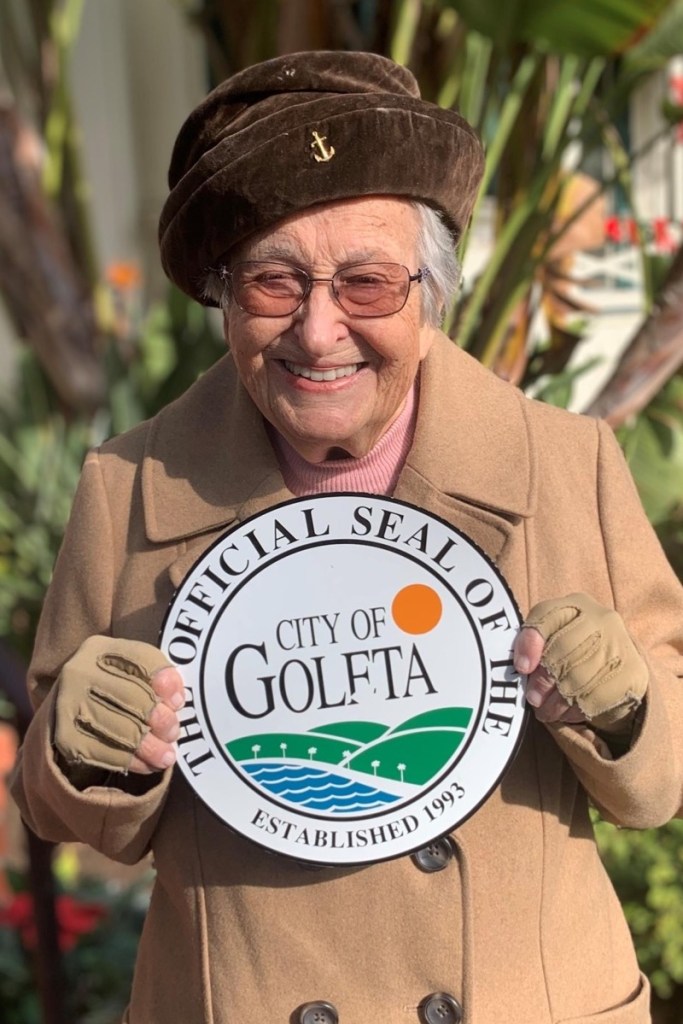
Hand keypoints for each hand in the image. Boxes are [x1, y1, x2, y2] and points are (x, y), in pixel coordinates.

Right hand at [55, 636, 184, 774]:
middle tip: (174, 733)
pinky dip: (131, 761)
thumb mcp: (134, 670)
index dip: (165, 683)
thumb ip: (158, 676)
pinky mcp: (65, 736)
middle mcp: (80, 672)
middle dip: (160, 720)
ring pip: (120, 729)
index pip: (140, 660)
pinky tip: (147, 765)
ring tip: (167, 756)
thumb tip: (175, 701)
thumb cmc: (114, 685)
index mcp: (101, 650)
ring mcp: (69, 704)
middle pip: (131, 697)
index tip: (178, 702)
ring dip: (150, 747)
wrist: (71, 705)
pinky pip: (105, 754)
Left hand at [513, 594, 647, 730]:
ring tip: (546, 712)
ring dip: (558, 702)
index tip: (522, 669)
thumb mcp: (548, 635)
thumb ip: (531, 641)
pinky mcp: (633, 672)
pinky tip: (566, 714)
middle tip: (534, 700)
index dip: (530, 644)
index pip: (546, 616)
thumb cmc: (570, 646)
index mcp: (575, 605)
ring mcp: (621, 645)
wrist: (616, 659)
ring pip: (581, 677)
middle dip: (544, 681)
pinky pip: (599, 696)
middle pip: (565, 650)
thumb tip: (524, 666)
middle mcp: (602, 618)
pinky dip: (577, 710)